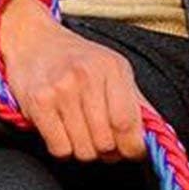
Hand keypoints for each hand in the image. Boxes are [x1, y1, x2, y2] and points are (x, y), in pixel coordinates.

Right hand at [0, 0, 145, 161]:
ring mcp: (60, 89)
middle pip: (106, 143)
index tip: (130, 150)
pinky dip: (63, 148)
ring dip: (84, 149)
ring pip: (84, 151)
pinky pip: (60, 149)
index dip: (133, 148)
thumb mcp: (115, 71)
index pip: (129, 125)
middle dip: (107, 151)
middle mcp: (87, 77)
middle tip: (100, 137)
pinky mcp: (38, 102)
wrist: (32, 38)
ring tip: (80, 130)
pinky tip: (62, 129)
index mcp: (113, 69)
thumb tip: (157, 136)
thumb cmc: (78, 60)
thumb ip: (138, 104)